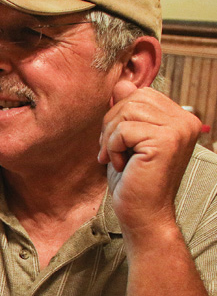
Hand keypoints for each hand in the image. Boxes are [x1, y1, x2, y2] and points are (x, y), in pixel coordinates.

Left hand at [99, 80, 200, 234]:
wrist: (142, 213)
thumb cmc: (133, 179)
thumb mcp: (126, 139)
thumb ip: (128, 111)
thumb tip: (122, 82)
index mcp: (180, 117)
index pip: (141, 93)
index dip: (119, 115)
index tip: (115, 142)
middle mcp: (185, 120)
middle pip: (133, 98)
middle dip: (111, 124)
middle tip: (110, 151)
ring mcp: (178, 130)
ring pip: (127, 112)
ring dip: (110, 137)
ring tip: (115, 158)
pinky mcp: (166, 141)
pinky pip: (124, 130)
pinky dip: (113, 148)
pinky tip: (120, 165)